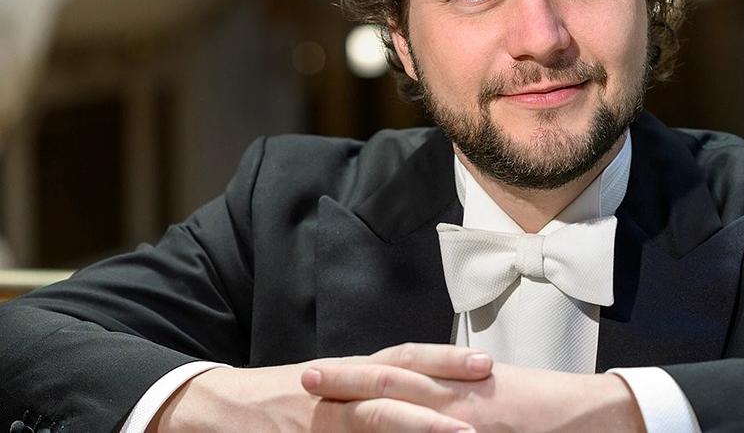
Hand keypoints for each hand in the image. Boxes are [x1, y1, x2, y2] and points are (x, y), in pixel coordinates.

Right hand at [149, 343, 492, 431]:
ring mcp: (321, 415)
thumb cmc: (278, 400)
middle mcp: (339, 387)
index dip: (444, 360)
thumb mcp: (330, 389)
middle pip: (397, 377)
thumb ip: (368, 393)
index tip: (485, 363)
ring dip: (419, 421)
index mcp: (350, 373)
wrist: (213, 409)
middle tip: (487, 379)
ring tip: (458, 430)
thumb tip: (418, 398)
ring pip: (375, 415)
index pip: (404, 360)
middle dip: (444, 379)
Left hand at [302, 358, 645, 432]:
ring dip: (361, 393)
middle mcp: (457, 390)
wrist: (593, 412)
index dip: (363, 373)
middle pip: (393, 377)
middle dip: (348, 378)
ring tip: (322, 391)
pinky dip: (403, 428)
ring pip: (403, 397)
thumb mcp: (498, 403)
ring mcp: (466, 409)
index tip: (329, 373)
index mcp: (459, 383)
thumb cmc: (549, 411)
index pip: (403, 372)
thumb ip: (464, 404)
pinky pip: (432, 429)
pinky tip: (372, 423)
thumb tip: (436, 416)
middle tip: (306, 376)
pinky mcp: (478, 426)